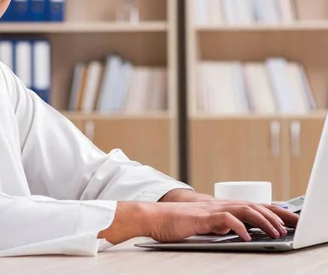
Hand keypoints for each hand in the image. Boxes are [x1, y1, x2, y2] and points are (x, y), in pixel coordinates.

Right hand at [98, 200, 298, 244]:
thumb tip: (234, 230)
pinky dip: (239, 228)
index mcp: (218, 207)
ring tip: (275, 232)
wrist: (152, 217)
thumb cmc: (173, 223)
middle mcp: (217, 205)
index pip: (250, 205)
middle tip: (290, 225)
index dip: (270, 210)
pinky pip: (225, 220)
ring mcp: (210, 210)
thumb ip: (218, 225)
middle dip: (274, 215)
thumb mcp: (202, 224)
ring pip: (244, 210)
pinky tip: (247, 237)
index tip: (286, 217)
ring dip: (262, 221)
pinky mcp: (202, 218)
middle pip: (252, 205)